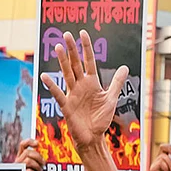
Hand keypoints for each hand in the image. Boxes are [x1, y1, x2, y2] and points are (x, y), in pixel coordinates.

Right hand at [16, 138, 44, 170]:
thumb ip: (37, 163)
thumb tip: (44, 156)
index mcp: (21, 160)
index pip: (23, 146)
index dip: (29, 141)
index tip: (37, 143)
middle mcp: (17, 163)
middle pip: (28, 152)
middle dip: (39, 157)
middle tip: (43, 165)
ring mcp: (18, 170)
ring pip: (28, 160)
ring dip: (37, 166)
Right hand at [41, 30, 128, 149]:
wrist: (93, 137)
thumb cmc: (100, 119)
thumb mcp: (111, 99)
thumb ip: (117, 83)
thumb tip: (125, 67)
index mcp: (91, 83)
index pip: (89, 61)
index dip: (86, 48)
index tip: (83, 33)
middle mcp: (80, 86)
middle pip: (75, 64)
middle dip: (72, 50)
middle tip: (67, 34)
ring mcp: (72, 94)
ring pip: (67, 74)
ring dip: (63, 61)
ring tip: (58, 47)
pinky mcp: (67, 106)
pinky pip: (58, 94)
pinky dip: (52, 86)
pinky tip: (45, 76)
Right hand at [148, 144, 170, 170]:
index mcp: (166, 161)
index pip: (167, 148)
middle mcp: (160, 162)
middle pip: (163, 147)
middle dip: (169, 148)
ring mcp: (156, 166)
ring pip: (162, 156)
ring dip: (170, 163)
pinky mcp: (153, 170)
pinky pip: (159, 163)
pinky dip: (165, 167)